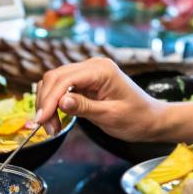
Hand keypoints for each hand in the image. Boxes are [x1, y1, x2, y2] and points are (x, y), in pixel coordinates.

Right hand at [35, 57, 192, 146]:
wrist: (150, 120)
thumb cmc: (136, 118)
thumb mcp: (110, 116)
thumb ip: (84, 107)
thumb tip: (61, 102)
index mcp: (101, 70)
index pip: (65, 80)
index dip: (49, 99)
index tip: (41, 119)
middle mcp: (93, 66)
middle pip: (55, 77)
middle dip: (46, 102)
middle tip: (45, 127)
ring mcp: (88, 72)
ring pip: (54, 82)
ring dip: (48, 103)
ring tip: (52, 127)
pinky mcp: (85, 82)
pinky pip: (62, 88)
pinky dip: (54, 103)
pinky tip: (56, 119)